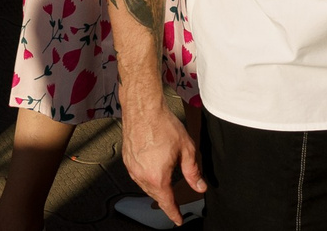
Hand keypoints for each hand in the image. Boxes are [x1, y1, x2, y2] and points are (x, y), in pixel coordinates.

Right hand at [116, 105, 206, 226]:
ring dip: (155, 188)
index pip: (166, 203)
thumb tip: (199, 186)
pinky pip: (137, 175)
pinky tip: (152, 169)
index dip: (173, 213)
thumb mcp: (186, 149)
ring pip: (145, 186)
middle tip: (174, 201)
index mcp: (157, 176)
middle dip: (165, 199)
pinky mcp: (127, 159)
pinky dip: (146, 177)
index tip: (177, 220)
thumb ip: (193, 171)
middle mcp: (141, 175)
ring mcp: (132, 167)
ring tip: (165, 182)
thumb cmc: (162, 124)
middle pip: (155, 195)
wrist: (143, 108)